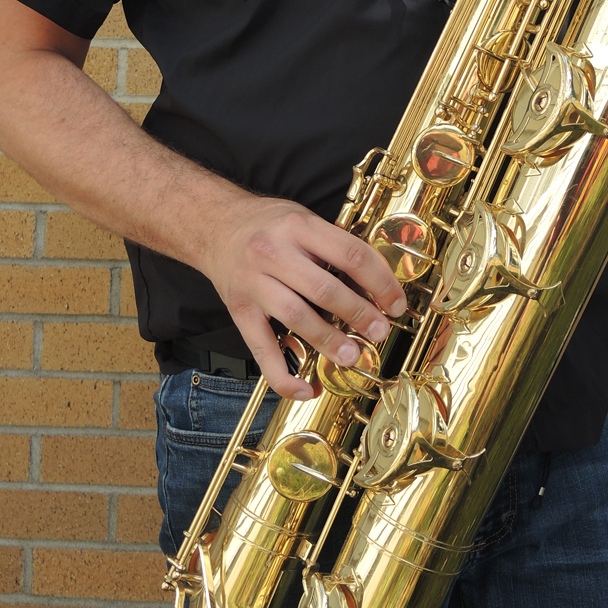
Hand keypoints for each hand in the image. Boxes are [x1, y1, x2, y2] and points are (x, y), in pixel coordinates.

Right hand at [199, 190, 405, 399]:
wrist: (212, 224)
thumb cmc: (267, 223)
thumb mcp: (302, 219)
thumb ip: (333, 245)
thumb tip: (376, 283)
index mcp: (299, 226)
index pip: (351, 255)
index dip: (380, 282)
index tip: (395, 303)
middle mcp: (274, 252)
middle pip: (325, 289)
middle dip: (359, 315)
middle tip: (379, 332)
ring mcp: (253, 283)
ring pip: (297, 317)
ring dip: (329, 341)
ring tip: (352, 355)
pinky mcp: (238, 310)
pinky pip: (261, 348)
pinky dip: (283, 375)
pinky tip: (304, 388)